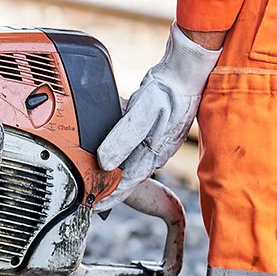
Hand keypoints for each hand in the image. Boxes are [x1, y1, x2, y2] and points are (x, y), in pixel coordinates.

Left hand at [95, 24, 221, 209]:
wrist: (186, 69)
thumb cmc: (168, 92)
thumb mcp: (143, 114)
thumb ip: (123, 139)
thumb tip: (105, 163)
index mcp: (154, 153)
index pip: (128, 182)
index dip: (110, 196)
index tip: (93, 206)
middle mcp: (156, 150)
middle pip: (129, 175)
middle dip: (110, 187)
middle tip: (90, 194)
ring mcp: (156, 138)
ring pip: (131, 161)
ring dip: (114, 169)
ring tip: (96, 175)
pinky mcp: (154, 126)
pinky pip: (134, 144)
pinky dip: (120, 149)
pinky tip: (109, 146)